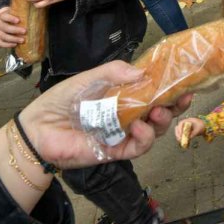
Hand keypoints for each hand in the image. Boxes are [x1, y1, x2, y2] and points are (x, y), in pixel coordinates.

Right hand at [0, 6, 24, 47]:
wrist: (4, 21)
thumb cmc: (13, 17)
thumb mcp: (16, 13)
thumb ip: (22, 13)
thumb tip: (36, 12)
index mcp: (2, 16)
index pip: (4, 16)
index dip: (10, 18)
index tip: (19, 20)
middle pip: (5, 27)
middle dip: (15, 30)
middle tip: (25, 31)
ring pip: (3, 36)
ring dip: (13, 39)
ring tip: (22, 40)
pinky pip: (0, 43)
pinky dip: (7, 45)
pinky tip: (15, 44)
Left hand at [20, 61, 192, 170]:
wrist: (38, 128)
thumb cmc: (62, 100)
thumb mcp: (90, 77)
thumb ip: (115, 72)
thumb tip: (144, 72)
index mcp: (124, 96)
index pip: (153, 91)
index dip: (170, 87)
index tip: (185, 80)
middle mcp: (128, 115)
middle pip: (160, 112)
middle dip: (175, 106)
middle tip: (182, 97)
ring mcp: (123, 134)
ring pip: (154, 131)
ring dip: (162, 121)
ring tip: (158, 112)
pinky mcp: (115, 151)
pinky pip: (137, 147)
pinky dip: (144, 138)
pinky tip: (140, 127)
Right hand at [174, 117, 203, 145]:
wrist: (204, 126)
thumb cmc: (201, 126)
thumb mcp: (198, 130)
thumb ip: (194, 133)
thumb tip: (189, 138)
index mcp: (187, 120)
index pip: (181, 124)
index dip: (180, 129)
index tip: (180, 135)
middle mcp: (184, 123)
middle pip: (178, 128)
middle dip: (178, 134)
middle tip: (179, 139)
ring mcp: (184, 127)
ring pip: (178, 131)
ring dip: (178, 136)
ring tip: (180, 141)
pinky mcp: (185, 131)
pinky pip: (181, 134)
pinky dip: (181, 137)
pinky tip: (182, 141)